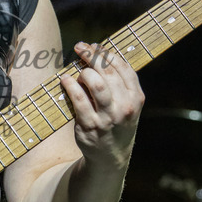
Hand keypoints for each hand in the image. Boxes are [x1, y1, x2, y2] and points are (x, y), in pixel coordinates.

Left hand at [60, 42, 143, 164]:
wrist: (111, 156)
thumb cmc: (117, 122)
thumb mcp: (128, 104)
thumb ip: (120, 83)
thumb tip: (99, 54)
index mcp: (136, 98)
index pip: (123, 68)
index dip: (107, 53)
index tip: (95, 45)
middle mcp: (124, 107)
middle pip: (108, 73)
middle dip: (92, 55)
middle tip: (80, 47)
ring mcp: (107, 118)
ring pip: (96, 84)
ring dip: (84, 71)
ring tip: (78, 69)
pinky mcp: (89, 126)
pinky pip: (78, 100)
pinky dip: (70, 86)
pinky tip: (65, 80)